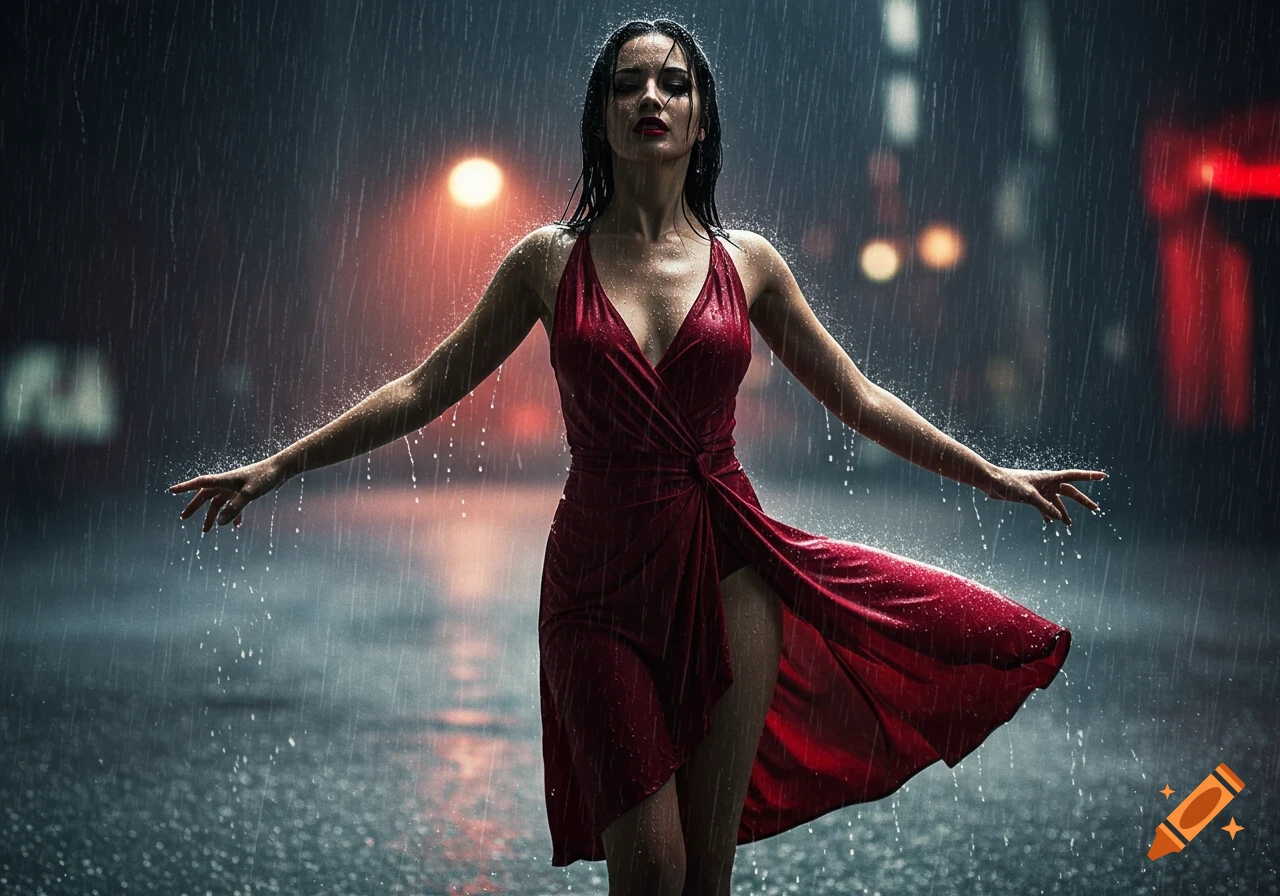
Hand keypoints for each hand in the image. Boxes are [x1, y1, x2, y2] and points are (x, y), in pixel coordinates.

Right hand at [168, 459, 287, 532]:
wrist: (282, 468)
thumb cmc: (266, 477)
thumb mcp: (249, 494)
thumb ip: (234, 508)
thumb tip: (220, 524)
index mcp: (224, 480)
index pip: (199, 483)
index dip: (185, 487)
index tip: (170, 491)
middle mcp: (227, 483)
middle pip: (205, 496)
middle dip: (194, 507)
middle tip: (183, 518)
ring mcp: (235, 487)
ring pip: (219, 503)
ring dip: (213, 516)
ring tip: (207, 530)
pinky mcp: (245, 491)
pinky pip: (234, 505)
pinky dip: (232, 515)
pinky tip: (235, 525)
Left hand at [983, 467, 1106, 525]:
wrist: (991, 481)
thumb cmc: (1009, 484)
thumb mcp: (1029, 496)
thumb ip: (1045, 506)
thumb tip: (1059, 518)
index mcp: (1049, 478)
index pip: (1075, 476)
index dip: (1090, 476)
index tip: (1104, 476)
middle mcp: (1047, 483)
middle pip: (1070, 492)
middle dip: (1083, 501)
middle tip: (1096, 509)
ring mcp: (1039, 490)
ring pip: (1056, 502)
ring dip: (1063, 513)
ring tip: (1069, 525)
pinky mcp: (1030, 496)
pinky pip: (1043, 506)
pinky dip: (1047, 514)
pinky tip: (1050, 523)